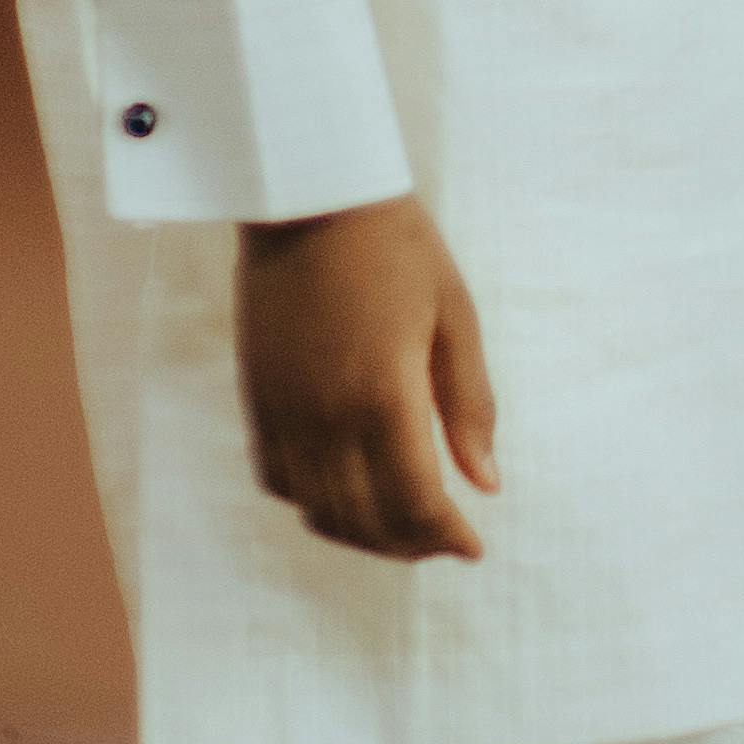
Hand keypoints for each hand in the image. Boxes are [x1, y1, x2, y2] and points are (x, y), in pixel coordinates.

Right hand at [237, 196, 500, 560]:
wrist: (309, 197)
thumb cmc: (397, 247)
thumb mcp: (454, 316)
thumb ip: (470, 404)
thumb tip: (487, 483)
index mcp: (384, 393)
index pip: (416, 501)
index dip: (447, 536)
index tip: (474, 547)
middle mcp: (327, 415)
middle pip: (367, 520)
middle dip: (411, 545)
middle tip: (445, 541)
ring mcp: (284, 411)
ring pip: (319, 511)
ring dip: (363, 535)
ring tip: (401, 529)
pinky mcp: (256, 399)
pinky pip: (277, 480)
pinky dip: (313, 504)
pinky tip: (345, 493)